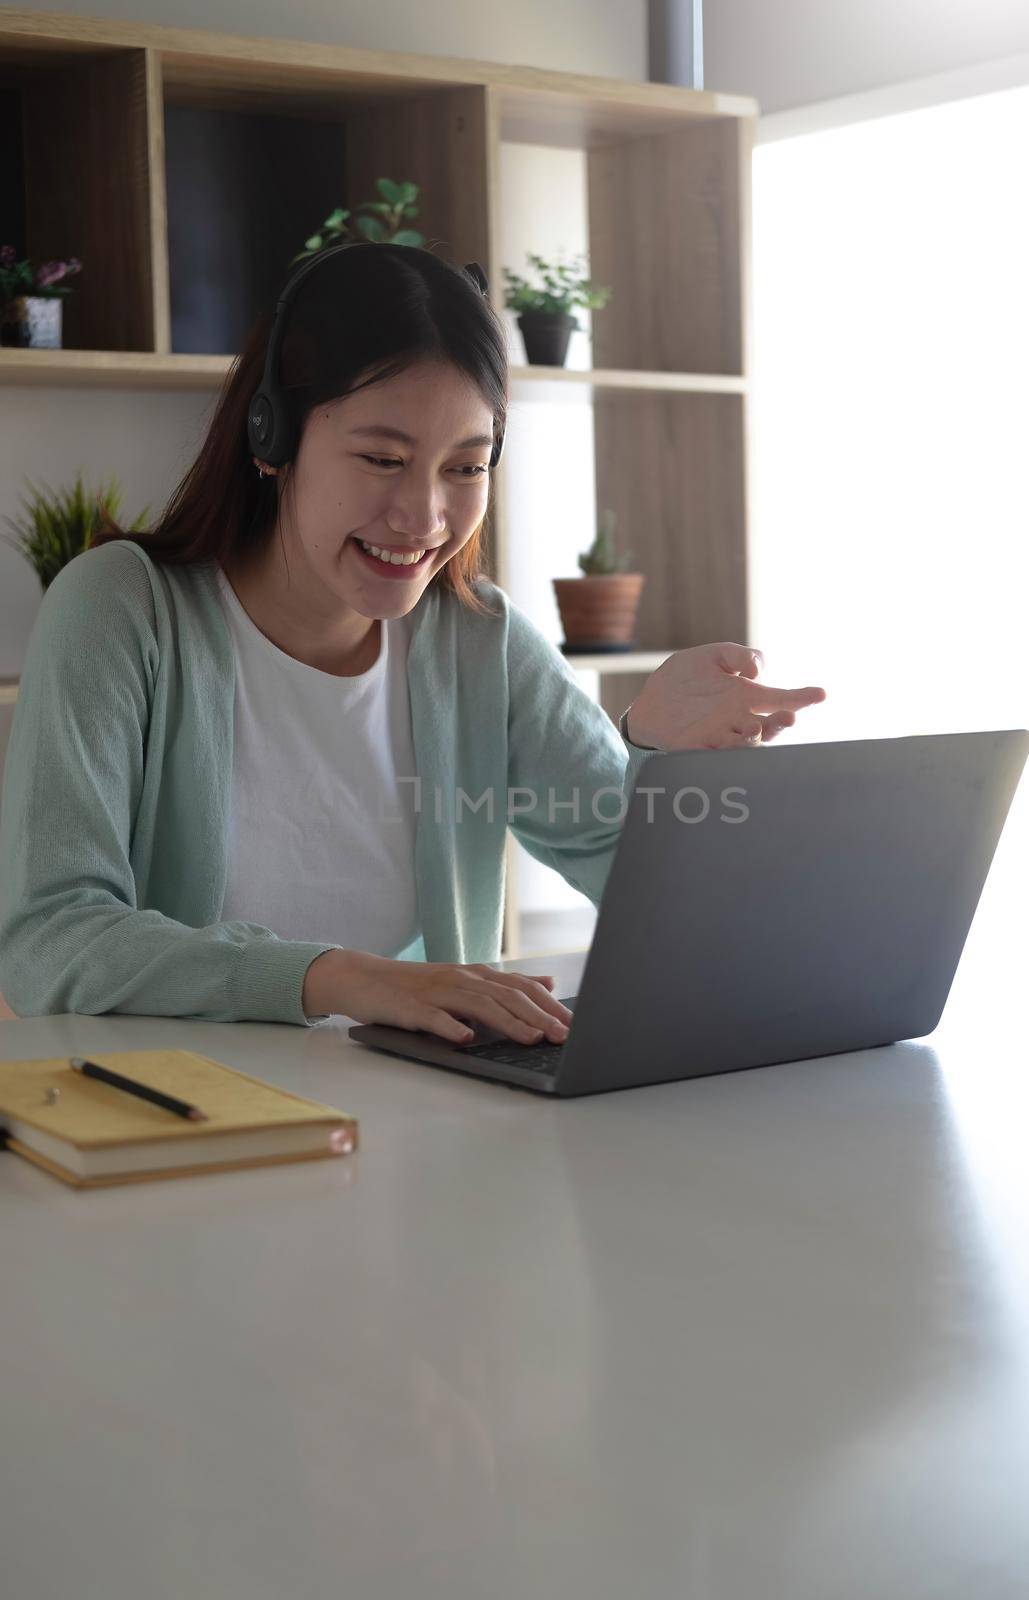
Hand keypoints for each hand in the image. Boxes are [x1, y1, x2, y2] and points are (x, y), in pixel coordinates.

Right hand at [303, 949, 573, 1045]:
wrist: (363, 979)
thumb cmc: (416, 987)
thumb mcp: (465, 981)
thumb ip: (504, 985)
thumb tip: (547, 983)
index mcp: (475, 975)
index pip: (520, 987)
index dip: (548, 1004)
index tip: (573, 1024)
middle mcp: (461, 979)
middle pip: (506, 995)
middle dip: (538, 1016)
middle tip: (563, 1036)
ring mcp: (436, 992)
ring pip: (478, 1005)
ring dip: (507, 1022)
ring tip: (531, 1038)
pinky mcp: (411, 1008)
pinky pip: (433, 1018)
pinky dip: (451, 1027)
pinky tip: (467, 1039)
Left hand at [626, 642, 825, 750]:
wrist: (651, 701)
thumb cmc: (685, 678)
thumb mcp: (711, 656)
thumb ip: (737, 655)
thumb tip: (756, 671)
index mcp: (746, 697)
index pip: (780, 698)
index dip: (802, 697)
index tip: (821, 694)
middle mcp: (738, 719)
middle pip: (768, 726)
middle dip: (780, 723)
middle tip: (789, 717)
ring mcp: (720, 735)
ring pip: (746, 743)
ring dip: (754, 738)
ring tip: (756, 728)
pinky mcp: (698, 748)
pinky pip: (714, 754)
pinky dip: (724, 753)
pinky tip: (730, 746)